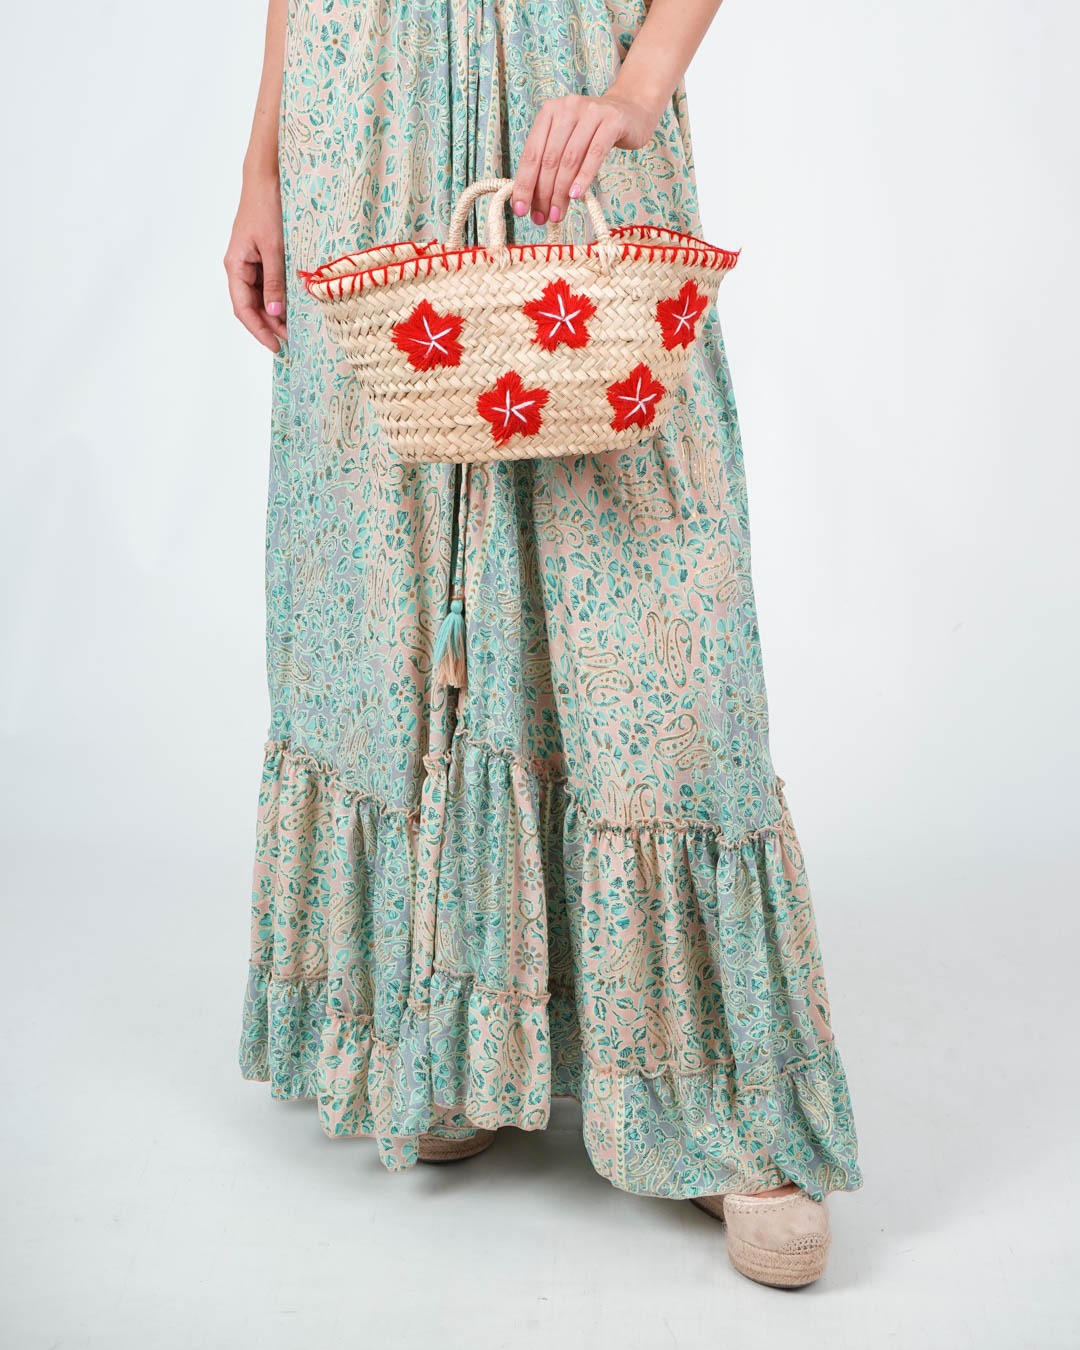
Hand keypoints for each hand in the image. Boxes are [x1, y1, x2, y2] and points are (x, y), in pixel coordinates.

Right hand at [223, 170, 287, 351]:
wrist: (267, 178)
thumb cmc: (267, 208)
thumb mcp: (274, 249)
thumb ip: (274, 282)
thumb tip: (275, 313)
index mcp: (235, 266)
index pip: (243, 308)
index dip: (258, 330)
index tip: (275, 346)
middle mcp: (240, 267)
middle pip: (252, 306)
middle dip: (270, 325)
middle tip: (292, 340)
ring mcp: (251, 262)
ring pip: (261, 297)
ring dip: (276, 313)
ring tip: (296, 327)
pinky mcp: (262, 256)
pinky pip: (269, 284)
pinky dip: (280, 297)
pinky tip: (294, 305)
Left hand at [511, 91, 662, 227]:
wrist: (631, 112)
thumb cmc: (594, 134)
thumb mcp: (568, 143)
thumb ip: (550, 166)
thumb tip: (532, 203)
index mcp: (549, 112)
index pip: (531, 153)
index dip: (524, 184)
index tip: (520, 209)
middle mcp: (567, 108)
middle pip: (550, 158)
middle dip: (543, 193)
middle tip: (542, 218)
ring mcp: (590, 112)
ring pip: (570, 158)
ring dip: (561, 191)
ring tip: (558, 214)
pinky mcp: (612, 121)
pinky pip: (595, 153)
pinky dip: (584, 176)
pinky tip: (576, 195)